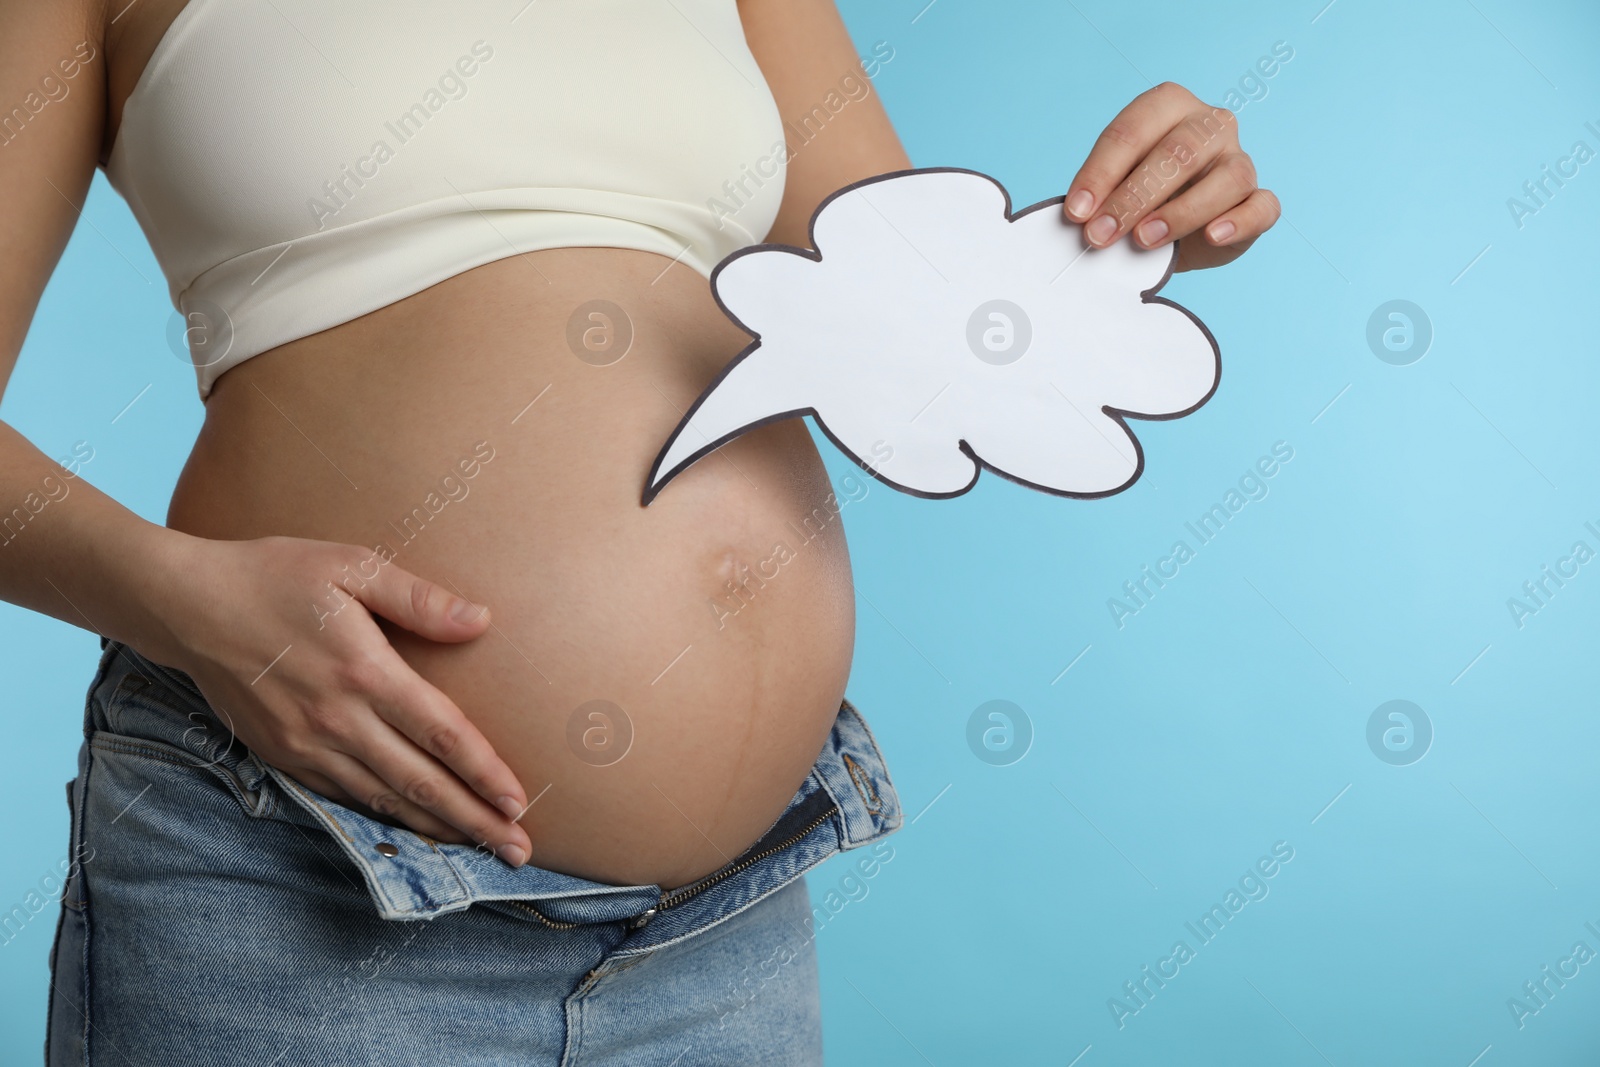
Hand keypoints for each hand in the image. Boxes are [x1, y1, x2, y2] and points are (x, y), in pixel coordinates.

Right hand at [143, 534, 533, 865]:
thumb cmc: (276, 576)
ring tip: (481, 848)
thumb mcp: (351, 566)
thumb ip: (418, 598)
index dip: (484, 772)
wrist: (187, 606)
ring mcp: (307, 745)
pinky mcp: (284, 757)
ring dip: (436, 828)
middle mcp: (338, 720)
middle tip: (519, 851)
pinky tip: (416, 827)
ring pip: (384, 800)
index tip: (519, 803)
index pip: (440, 734)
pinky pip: (346, 797)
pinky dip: (387, 818)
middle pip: (420, 782)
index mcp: (364, 672)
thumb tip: (480, 621)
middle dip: (474, 820)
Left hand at [1064, 82, 1279, 271]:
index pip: (1132, 131)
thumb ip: (1101, 196)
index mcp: (1168, 105)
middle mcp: (1210, 124)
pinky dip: (1238, 222)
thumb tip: (1084, 218)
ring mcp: (1239, 159)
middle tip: (1102, 234)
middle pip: (1179, 153)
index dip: (1100, 173)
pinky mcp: (1256, 198)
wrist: (1170, 230)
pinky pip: (1261, 206)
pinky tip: (1212, 236)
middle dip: (1134, 197)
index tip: (1077, 212)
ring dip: (1181, 212)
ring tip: (1145, 239)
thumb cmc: (1138, 198)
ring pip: (1227, 178)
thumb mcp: (1112, 189)